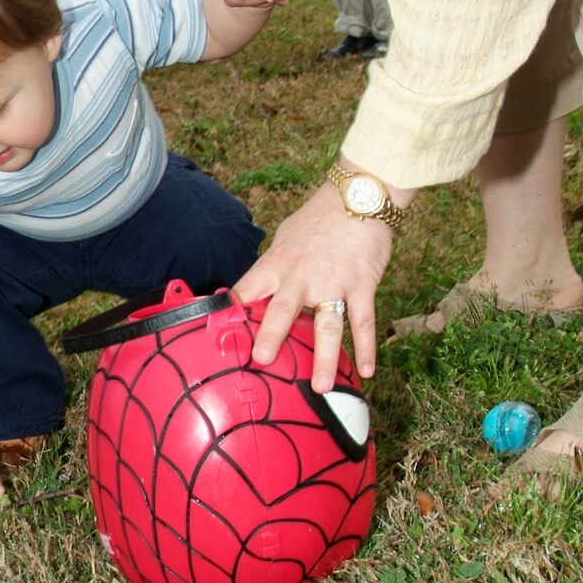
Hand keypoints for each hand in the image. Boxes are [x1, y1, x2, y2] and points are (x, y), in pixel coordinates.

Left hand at [232, 183, 391, 389]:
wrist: (357, 196)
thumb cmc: (318, 219)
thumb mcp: (285, 239)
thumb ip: (271, 268)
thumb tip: (250, 292)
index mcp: (277, 264)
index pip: (247, 290)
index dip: (230, 313)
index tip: (216, 336)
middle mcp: (302, 276)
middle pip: (283, 310)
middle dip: (271, 335)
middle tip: (262, 360)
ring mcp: (333, 282)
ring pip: (327, 325)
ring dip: (324, 357)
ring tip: (320, 386)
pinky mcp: (362, 285)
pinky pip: (363, 321)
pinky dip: (366, 347)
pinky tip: (366, 371)